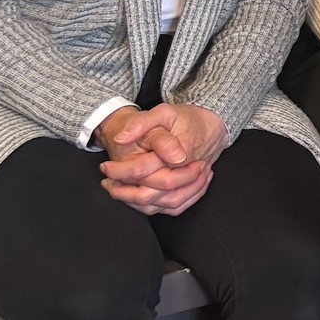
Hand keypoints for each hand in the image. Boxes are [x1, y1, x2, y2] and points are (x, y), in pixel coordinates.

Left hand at [99, 103, 227, 215]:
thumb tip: (121, 138)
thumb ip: (141, 123)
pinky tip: (141, 199)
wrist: (213, 126)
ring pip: (161, 204)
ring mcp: (191, 184)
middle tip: (108, 182)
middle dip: (124, 192)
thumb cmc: (187, 119)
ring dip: (137, 202)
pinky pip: (174, 207)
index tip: (105, 167)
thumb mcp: (164, 112)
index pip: (143, 170)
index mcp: (178, 153)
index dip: (119, 171)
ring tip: (119, 191)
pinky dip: (156, 208)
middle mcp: (186, 172)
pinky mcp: (193, 190)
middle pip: (151, 194)